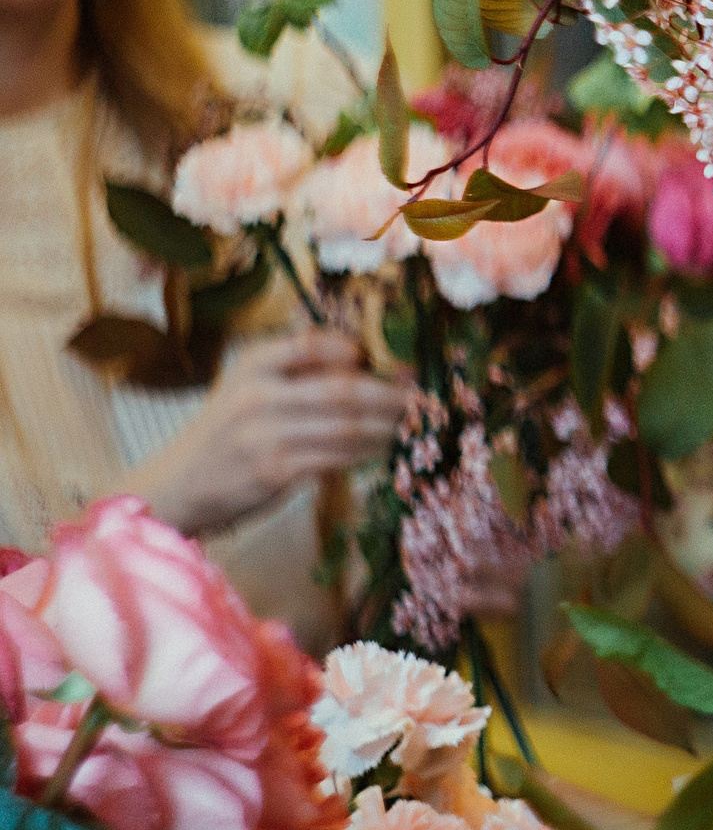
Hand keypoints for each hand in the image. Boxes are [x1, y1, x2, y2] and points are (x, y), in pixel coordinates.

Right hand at [127, 332, 412, 536]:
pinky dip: (366, 452)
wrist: (175, 486)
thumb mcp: (246, 390)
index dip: (359, 352)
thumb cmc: (225, 435)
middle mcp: (257, 394)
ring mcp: (265, 434)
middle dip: (390, 395)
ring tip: (410, 425)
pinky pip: (337, 457)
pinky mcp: (275, 471)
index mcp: (252, 365)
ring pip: (347, 426)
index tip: (391, 362)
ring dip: (387, 427)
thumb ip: (295, 375)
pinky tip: (382, 449)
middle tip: (419, 398)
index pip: (316, 344)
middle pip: (344, 389)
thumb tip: (366, 365)